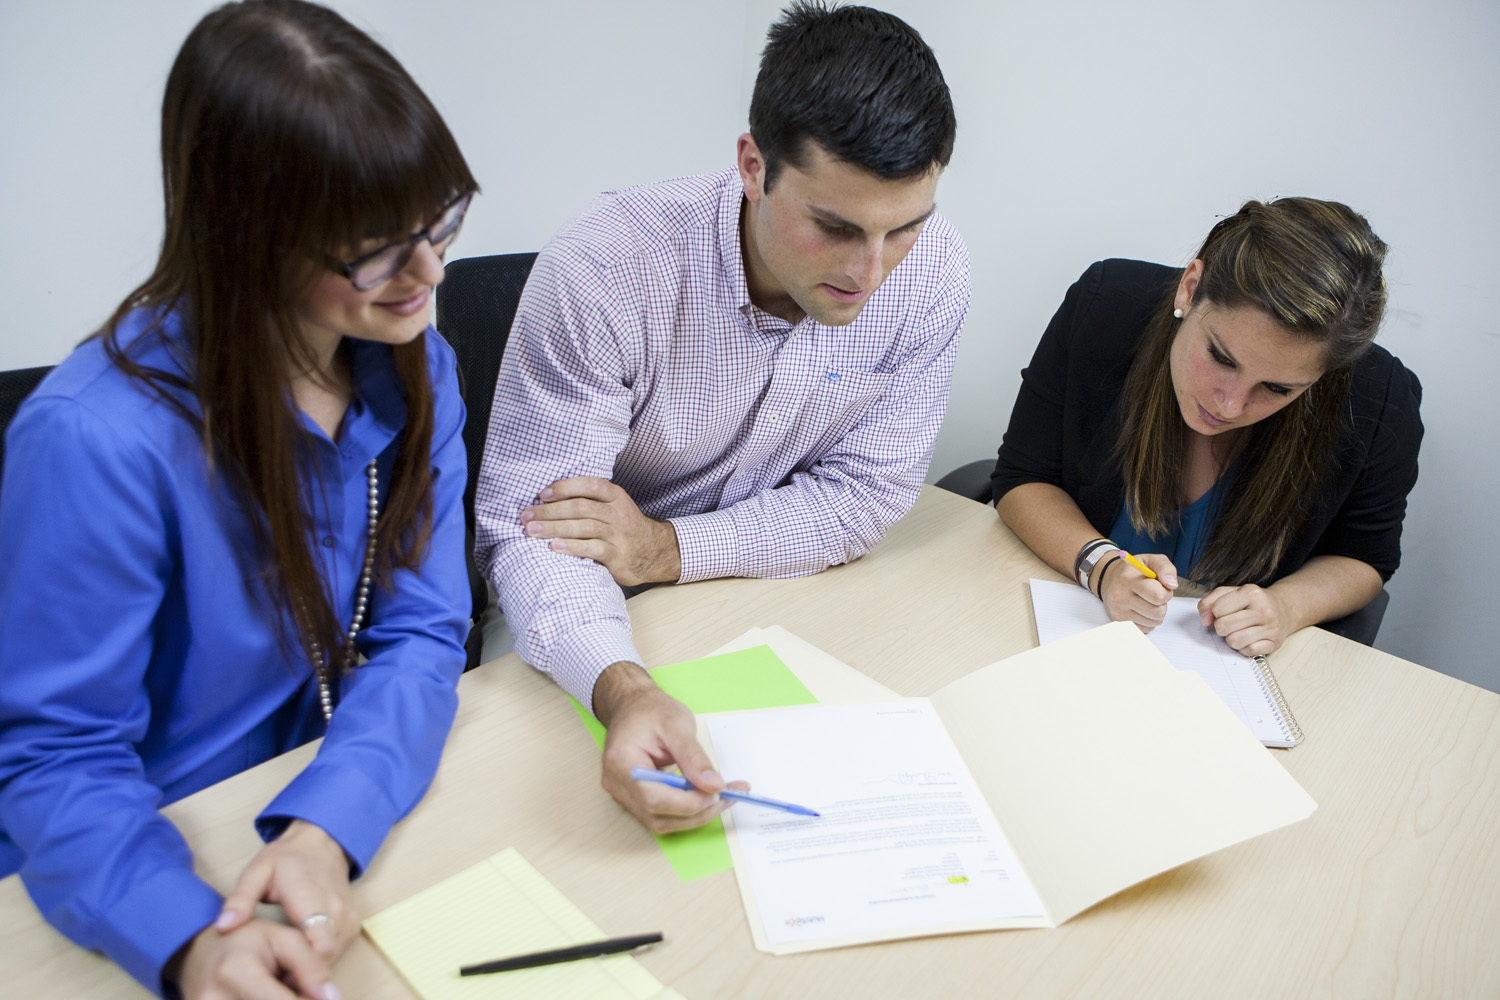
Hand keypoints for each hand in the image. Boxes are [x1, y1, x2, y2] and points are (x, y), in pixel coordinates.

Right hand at [169, 918, 338, 999]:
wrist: (199, 954)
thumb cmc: (247, 942)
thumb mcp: (283, 939)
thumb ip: (311, 965)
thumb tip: (332, 997)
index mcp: (235, 971)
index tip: (328, 996)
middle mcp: (212, 999)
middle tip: (298, 986)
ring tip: (279, 987)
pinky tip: (269, 994)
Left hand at [216, 821, 355, 961]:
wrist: (321, 842)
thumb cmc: (287, 859)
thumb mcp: (256, 872)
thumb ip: (240, 900)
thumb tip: (224, 927)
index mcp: (311, 897)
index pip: (320, 945)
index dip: (300, 968)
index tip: (275, 975)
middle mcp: (337, 909)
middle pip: (325, 958)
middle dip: (301, 972)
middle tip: (272, 975)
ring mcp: (349, 917)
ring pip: (333, 958)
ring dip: (310, 967)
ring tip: (282, 966)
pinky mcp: (353, 924)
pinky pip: (339, 952)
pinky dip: (320, 960)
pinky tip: (299, 956)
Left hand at [521, 477, 680, 585]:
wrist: (652, 552)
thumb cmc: (622, 528)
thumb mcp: (612, 507)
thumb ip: (588, 500)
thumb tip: (547, 499)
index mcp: (614, 496)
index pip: (589, 485)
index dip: (564, 487)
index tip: (542, 494)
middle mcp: (617, 512)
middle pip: (580, 507)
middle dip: (550, 511)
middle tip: (526, 516)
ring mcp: (618, 534)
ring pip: (583, 526)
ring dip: (554, 528)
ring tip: (532, 531)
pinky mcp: (617, 555)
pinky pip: (592, 548)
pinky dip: (571, 547)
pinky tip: (554, 547)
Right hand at [592, 662, 748, 832]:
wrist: (633, 706)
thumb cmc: (650, 710)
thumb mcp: (677, 724)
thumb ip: (694, 757)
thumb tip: (714, 786)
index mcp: (622, 763)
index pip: (654, 798)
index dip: (689, 802)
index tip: (719, 791)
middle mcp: (617, 784)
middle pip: (658, 816)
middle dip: (697, 812)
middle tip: (728, 795)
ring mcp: (623, 794)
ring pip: (661, 821)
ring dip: (695, 815)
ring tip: (723, 797)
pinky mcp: (634, 797)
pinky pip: (661, 814)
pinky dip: (686, 810)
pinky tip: (705, 796)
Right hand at [1099, 552, 1178, 631]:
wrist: (1110, 579)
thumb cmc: (1134, 570)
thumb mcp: (1151, 560)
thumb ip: (1166, 568)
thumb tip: (1172, 585)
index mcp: (1128, 578)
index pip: (1158, 596)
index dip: (1166, 592)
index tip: (1160, 586)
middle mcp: (1120, 596)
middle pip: (1158, 612)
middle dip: (1162, 604)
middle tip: (1153, 595)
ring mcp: (1118, 611)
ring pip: (1153, 622)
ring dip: (1156, 613)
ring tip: (1147, 601)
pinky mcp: (1119, 622)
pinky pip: (1146, 629)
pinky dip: (1148, 620)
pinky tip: (1141, 609)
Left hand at [1199, 584, 1293, 655]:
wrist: (1283, 609)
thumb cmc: (1252, 602)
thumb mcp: (1231, 593)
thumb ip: (1210, 601)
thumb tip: (1204, 620)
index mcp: (1251, 593)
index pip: (1217, 609)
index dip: (1215, 612)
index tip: (1223, 611)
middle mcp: (1264, 610)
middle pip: (1223, 626)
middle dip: (1221, 627)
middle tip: (1229, 623)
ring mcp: (1271, 627)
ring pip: (1234, 641)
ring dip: (1231, 639)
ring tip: (1239, 631)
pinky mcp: (1275, 643)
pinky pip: (1248, 651)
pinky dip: (1245, 648)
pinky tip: (1250, 639)